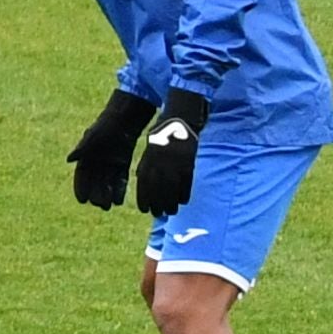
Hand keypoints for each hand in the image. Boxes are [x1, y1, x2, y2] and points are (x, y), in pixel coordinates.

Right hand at [69, 89, 156, 209]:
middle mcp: (97, 160)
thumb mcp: (93, 137)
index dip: (80, 187)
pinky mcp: (122, 163)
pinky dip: (119, 189)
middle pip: (95, 180)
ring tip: (109, 206)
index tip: (81, 200)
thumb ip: (82, 148)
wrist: (124, 119)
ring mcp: (109, 162)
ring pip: (107, 181)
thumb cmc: (106, 126)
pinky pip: (120, 179)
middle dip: (95, 193)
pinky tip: (120, 199)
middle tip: (99, 205)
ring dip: (107, 194)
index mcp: (87, 155)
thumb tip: (68, 160)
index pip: (81, 174)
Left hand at [132, 95, 208, 219]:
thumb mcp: (151, 147)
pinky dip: (184, 192)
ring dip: (171, 202)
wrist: (181, 118)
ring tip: (171, 212)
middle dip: (157, 203)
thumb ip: (148, 163)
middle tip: (158, 215)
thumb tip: (142, 179)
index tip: (144, 209)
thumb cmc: (164, 133)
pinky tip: (184, 202)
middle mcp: (161, 162)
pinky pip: (186, 181)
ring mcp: (175, 162)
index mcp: (149, 157)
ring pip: (172, 187)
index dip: (144, 198)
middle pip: (158, 188)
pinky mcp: (189, 162)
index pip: (145, 183)